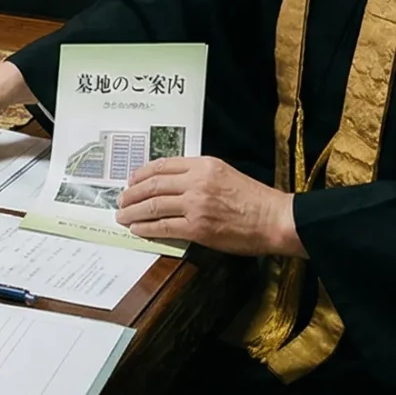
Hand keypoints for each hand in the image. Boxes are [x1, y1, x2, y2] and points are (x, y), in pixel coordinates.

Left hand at [115, 157, 303, 256]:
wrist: (275, 220)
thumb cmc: (254, 199)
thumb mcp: (226, 173)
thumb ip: (199, 174)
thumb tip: (171, 183)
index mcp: (204, 165)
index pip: (163, 165)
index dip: (141, 173)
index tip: (131, 180)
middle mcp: (196, 182)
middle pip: (152, 185)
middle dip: (131, 194)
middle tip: (120, 201)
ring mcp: (195, 205)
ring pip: (153, 206)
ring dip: (133, 212)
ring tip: (122, 217)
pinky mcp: (197, 228)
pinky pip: (163, 227)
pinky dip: (146, 228)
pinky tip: (138, 229)